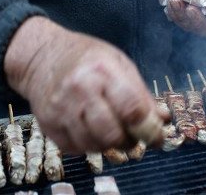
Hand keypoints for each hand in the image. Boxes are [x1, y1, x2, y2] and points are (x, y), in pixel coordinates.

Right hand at [4, 17, 167, 152]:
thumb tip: (163, 121)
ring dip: (109, 145)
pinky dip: (89, 146)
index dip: (149, 128)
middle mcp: (80, 90)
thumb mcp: (118, 63)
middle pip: (112, 134)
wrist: (42, 56)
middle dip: (128, 141)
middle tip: (131, 136)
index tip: (155, 135)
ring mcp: (61, 109)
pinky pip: (76, 149)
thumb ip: (140, 93)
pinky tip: (90, 131)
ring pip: (94, 146)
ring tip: (111, 132)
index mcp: (103, 71)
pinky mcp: (48, 125)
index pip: (132, 109)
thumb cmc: (86, 58)